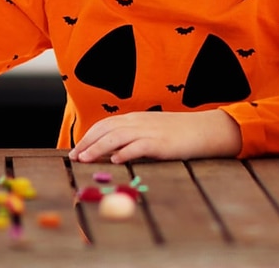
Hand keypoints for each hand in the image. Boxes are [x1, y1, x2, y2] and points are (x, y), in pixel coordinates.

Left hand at [70, 109, 241, 163]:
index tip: (76, 149)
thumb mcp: (151, 130)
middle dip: (87, 143)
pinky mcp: (160, 143)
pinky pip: (139, 146)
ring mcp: (148, 131)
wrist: (203, 129)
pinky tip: (115, 160)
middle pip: (105, 129)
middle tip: (74, 157)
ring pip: (116, 137)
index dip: (88, 136)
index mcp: (134, 118)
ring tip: (86, 159)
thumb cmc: (177, 133)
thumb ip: (133, 137)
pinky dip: (125, 152)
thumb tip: (113, 152)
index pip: (104, 125)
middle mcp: (137, 122)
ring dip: (98, 148)